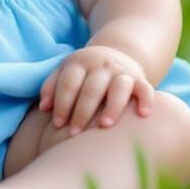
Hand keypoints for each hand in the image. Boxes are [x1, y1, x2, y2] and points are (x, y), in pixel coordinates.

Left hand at [38, 45, 153, 132]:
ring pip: (119, 86)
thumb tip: (43, 107)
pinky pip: (145, 88)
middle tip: (74, 133)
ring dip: (112, 106)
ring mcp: (121, 71)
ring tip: (105, 126)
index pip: (69, 82)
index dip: (62, 103)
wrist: (115, 55)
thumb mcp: (66, 72)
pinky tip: (143, 115)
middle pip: (91, 87)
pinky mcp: (139, 79)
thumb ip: (52, 87)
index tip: (57, 124)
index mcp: (79, 63)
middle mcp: (101, 65)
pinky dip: (146, 100)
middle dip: (82, 111)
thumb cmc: (83, 73)